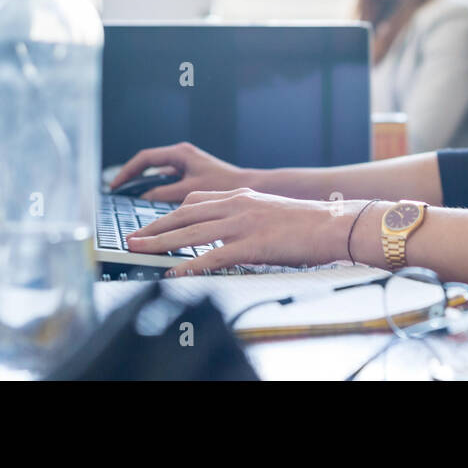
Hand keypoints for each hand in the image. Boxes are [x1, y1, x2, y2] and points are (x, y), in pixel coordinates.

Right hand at [107, 142, 250, 201]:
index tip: (115, 185)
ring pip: (157, 173)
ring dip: (144, 183)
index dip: (127, 171)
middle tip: (116, 190)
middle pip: (148, 164)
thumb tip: (144, 197)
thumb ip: (164, 193)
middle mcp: (182, 155)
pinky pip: (167, 180)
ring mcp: (186, 164)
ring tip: (129, 197)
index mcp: (180, 153)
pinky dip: (157, 189)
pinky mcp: (190, 174)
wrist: (248, 186)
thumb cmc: (225, 184)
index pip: (145, 158)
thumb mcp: (190, 191)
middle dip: (132, 176)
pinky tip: (151, 202)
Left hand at [126, 189, 370, 274]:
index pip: (195, 201)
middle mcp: (237, 205)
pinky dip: (189, 264)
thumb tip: (227, 237)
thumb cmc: (309, 223)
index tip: (152, 224)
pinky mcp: (252, 244)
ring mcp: (243, 223)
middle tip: (132, 238)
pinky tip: (174, 272)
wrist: (335, 224)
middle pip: (184, 215)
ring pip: (191, 232)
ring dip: (160, 242)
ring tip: (138, 251)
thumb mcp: (269, 212)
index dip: (169, 214)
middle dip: (154, 227)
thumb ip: (246, 218)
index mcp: (241, 196)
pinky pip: (212, 256)